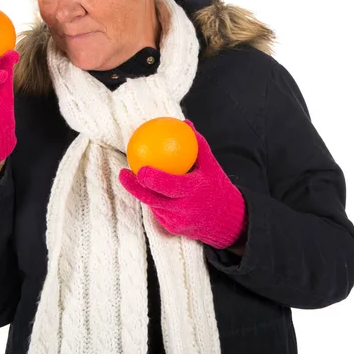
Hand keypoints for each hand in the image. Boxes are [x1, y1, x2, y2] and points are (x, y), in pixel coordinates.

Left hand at [119, 120, 246, 249]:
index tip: (139, 167)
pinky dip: (153, 201)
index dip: (152, 179)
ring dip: (142, 192)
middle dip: (133, 187)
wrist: (231, 223)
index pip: (169, 186)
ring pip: (153, 206)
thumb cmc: (218, 188)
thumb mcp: (212, 166)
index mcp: (194, 192)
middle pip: (152, 199)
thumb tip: (184, 124)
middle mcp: (185, 209)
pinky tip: (146, 189)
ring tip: (129, 177)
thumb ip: (198, 145)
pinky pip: (158, 213)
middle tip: (123, 173)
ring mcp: (178, 222)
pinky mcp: (173, 230)